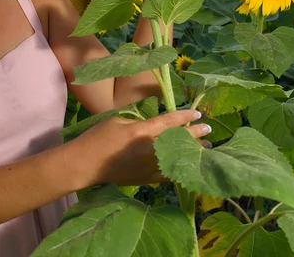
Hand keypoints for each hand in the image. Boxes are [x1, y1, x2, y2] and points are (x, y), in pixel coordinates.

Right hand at [69, 109, 210, 187]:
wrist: (85, 165)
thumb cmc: (98, 138)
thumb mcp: (118, 120)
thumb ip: (138, 121)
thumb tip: (152, 123)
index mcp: (142, 131)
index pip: (170, 122)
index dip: (185, 116)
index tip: (197, 113)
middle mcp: (150, 149)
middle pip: (178, 140)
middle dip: (195, 134)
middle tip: (208, 129)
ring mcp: (149, 167)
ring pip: (177, 158)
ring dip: (192, 152)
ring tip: (205, 148)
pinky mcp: (146, 179)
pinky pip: (168, 174)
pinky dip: (179, 168)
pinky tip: (186, 165)